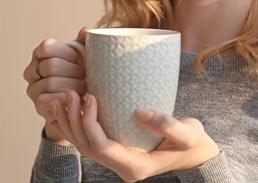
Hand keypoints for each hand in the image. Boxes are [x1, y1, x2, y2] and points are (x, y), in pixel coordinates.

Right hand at [23, 27, 87, 140]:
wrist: (75, 100)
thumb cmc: (78, 73)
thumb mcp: (81, 56)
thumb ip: (83, 43)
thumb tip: (85, 29)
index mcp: (40, 54)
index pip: (47, 47)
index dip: (66, 52)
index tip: (80, 59)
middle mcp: (31, 70)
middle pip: (51, 65)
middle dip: (74, 71)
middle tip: (87, 75)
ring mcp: (32, 89)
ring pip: (51, 83)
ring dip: (73, 85)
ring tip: (86, 87)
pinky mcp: (37, 105)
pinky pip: (49, 100)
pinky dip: (66, 98)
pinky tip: (77, 98)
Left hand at [49, 90, 220, 182]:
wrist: (193, 153)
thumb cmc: (192, 143)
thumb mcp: (188, 134)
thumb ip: (168, 125)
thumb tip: (140, 112)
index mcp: (135, 166)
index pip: (101, 147)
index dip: (90, 122)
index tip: (91, 96)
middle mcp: (121, 167)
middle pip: (86, 146)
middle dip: (73, 120)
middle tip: (70, 92)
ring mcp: (117, 160)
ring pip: (83, 145)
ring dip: (70, 122)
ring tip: (64, 97)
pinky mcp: (116, 150)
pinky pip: (89, 141)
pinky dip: (75, 125)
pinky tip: (67, 109)